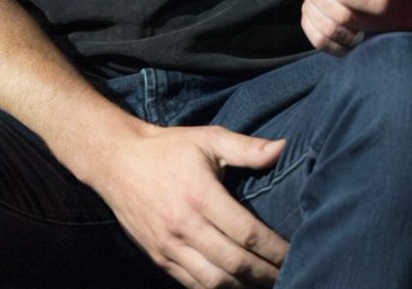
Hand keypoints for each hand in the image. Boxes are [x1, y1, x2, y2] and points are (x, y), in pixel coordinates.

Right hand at [94, 120, 288, 287]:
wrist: (118, 161)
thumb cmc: (169, 148)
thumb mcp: (209, 138)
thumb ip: (247, 147)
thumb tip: (282, 148)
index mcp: (201, 195)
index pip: (246, 233)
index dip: (273, 248)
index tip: (292, 253)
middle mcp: (185, 226)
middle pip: (234, 264)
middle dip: (265, 274)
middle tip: (288, 275)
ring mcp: (170, 247)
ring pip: (213, 281)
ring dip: (243, 287)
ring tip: (266, 284)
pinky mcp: (159, 258)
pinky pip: (192, 284)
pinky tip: (234, 285)